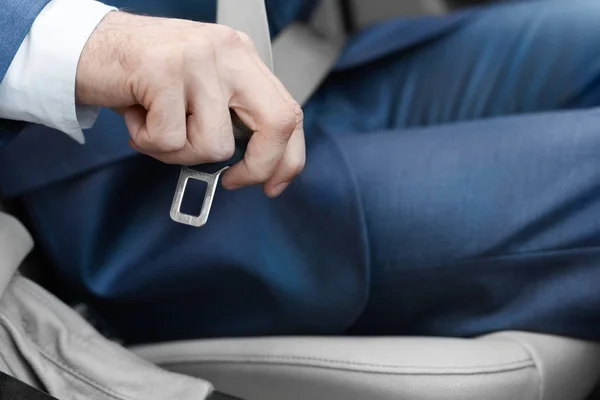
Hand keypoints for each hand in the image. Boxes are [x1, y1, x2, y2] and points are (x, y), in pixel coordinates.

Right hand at [75, 11, 304, 196]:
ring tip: (155, 128)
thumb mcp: (200, 89)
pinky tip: (136, 118)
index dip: (288, 157)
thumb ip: (229, 115)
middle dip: (258, 167)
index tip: (274, 184)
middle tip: (232, 182)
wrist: (84, 47)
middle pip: (276, 123)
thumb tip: (253, 163)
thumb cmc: (141, 77)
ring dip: (180, 153)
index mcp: (242, 57)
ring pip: (215, 144)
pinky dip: (148, 143)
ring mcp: (198, 59)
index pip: (288, 112)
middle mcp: (228, 52)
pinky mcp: (163, 70)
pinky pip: (169, 140)